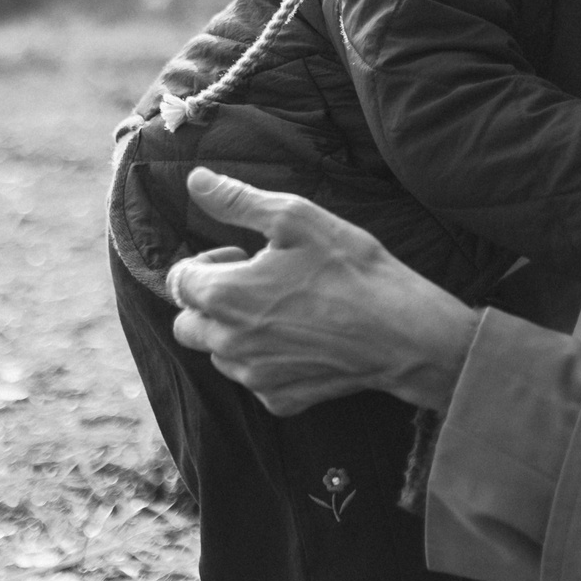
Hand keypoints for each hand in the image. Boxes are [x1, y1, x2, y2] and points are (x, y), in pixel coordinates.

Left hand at [169, 169, 479, 415]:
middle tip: (256, 284)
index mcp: (224, 296)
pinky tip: (302, 340)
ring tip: (283, 311)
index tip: (242, 256)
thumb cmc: (350, 269)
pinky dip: (266, 361)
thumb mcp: (296, 217)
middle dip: (209, 303)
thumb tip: (195, 180)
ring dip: (234, 333)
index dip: (208, 262)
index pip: (179, 280)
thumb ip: (237, 200)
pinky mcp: (279, 400)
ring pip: (218, 355)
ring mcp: (254, 377)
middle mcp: (228, 344)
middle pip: (187, 324)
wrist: (402, 332)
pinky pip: (254, 380)